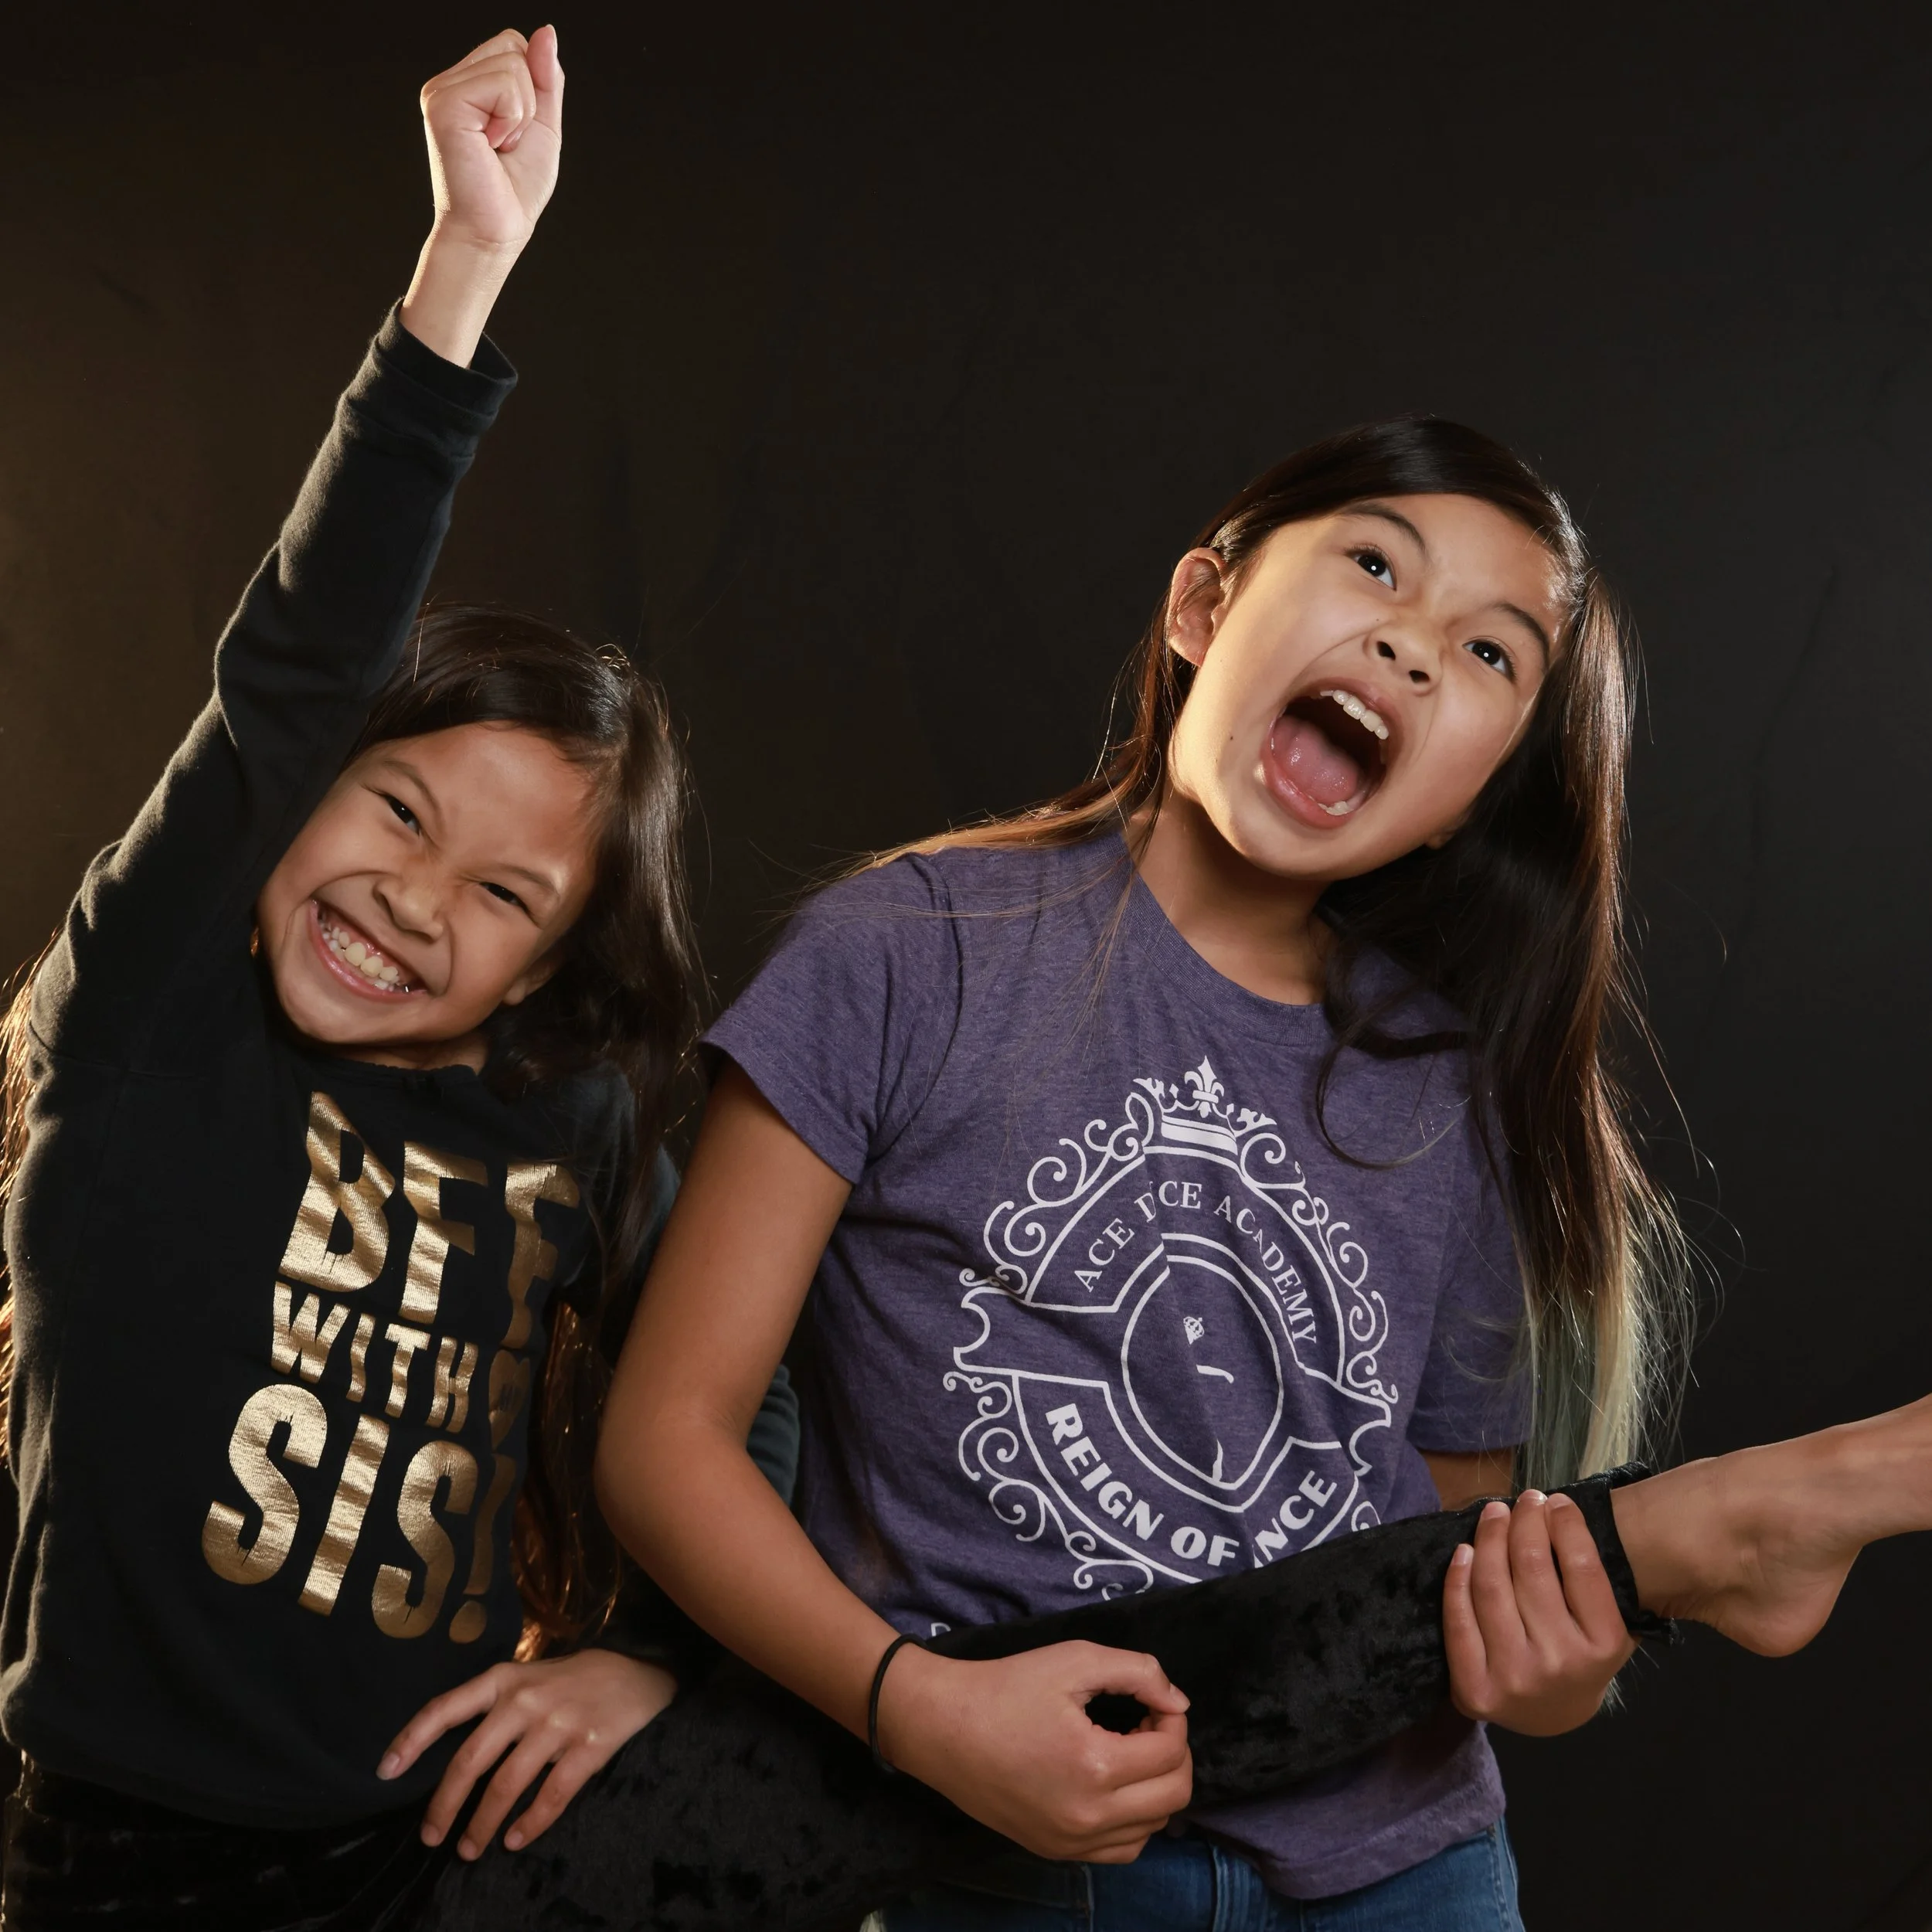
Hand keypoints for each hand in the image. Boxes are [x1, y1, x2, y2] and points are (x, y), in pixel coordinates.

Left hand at [378, 1648, 675, 1858]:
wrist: (642, 1672)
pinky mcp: (589, 1748)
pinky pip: (551, 1796)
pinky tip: (516, 1841)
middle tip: (431, 1837)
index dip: (411, 1739)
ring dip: (482, 1825)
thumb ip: (496, 1706)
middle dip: (444, 1805)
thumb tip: (453, 1757)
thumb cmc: (577, 1679)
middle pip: (469, 1759)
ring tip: (470, 1850)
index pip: (446, 1708)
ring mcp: (558, 1724)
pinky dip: (530, 1825)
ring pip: (506, 1786)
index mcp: (506, 1679)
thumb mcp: (531, 1677)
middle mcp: (526, 1700)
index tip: (385, 1772)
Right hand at [400, 25, 564, 364]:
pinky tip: (491, 145)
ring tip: (498, 146)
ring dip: (521, 114)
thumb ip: (545, 79)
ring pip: (512, 64)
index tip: (516, 131)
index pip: (514, 45)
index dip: (532, 87)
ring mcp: (443, 90)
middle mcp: (450, 83)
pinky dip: (512, 119)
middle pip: (513, 45)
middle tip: (506, 141)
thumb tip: (546, 31)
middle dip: (528, 98)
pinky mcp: (443, 102)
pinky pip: (504, 83)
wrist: (494, 231)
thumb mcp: (542, 126)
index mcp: (469, 85)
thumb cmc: (513, 191)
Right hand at [878, 1641, 1191, 1863]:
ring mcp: (1071, 1842)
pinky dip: (1134, 1820)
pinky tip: (1114, 1787)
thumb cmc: (1007, 1688)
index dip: (1172, 1719)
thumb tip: (1178, 1702)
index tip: (1151, 1701)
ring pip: (1152, 1828)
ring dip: (1156, 1788)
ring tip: (1128, 1752)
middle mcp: (1088, 1816)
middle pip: (1173, 1797)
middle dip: (1174, 1754)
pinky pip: (1121, 1850)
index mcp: (1095, 1766)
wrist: (943, 1728)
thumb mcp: (1074, 1660)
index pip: (1171, 1752)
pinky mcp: (1056, 1852)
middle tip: (1147, 1725)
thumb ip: (1138, 1672)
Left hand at [1444, 1491, 1636, 1735]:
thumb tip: (1558, 1508)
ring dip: (1490, 1538)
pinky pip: (1458, 1619)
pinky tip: (1464, 1550)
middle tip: (1525, 1498)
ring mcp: (1515, 1678)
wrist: (1552, 1717)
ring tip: (1494, 1513)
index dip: (1566, 1525)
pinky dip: (1457, 1578)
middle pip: (1532, 1569)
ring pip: (1491, 1586)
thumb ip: (1592, 1578)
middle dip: (1526, 1522)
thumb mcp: (1603, 1623)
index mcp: (1605, 1647)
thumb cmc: (1579, 1653)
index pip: (1583, 1568)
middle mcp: (1562, 1664)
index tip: (1555, 1499)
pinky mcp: (1474, 1689)